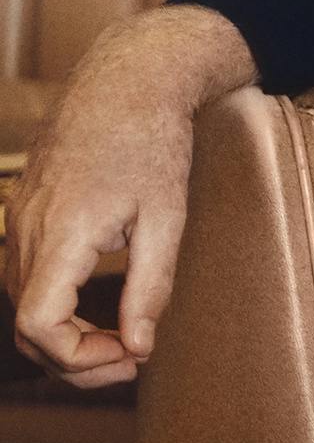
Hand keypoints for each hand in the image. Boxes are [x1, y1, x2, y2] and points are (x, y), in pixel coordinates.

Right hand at [5, 5, 255, 387]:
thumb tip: (140, 348)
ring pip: (25, 306)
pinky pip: (28, 280)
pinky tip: (101, 311)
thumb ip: (151, 287)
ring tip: (124, 341)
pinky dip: (58, 307)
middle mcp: (24, 234)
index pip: (39, 325)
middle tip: (135, 359)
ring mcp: (17, 224)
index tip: (131, 354)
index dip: (79, 356)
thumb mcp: (167, 218)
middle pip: (28, 326)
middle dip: (78, 357)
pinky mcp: (23, 217)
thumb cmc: (152, 143)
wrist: (126, 83)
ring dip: (67, 335)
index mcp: (59, 235)